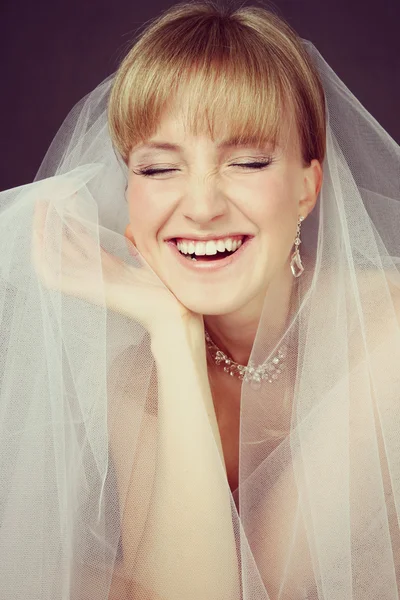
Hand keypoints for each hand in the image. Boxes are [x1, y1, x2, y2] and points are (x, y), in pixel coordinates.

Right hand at [31, 198, 203, 340]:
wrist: (172, 310)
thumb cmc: (165, 292)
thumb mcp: (148, 260)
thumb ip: (136, 246)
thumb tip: (130, 231)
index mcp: (108, 268)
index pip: (82, 242)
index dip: (71, 222)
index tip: (66, 200)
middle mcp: (95, 274)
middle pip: (65, 246)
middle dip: (53, 222)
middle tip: (46, 198)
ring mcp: (88, 283)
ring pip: (53, 258)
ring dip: (43, 234)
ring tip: (40, 208)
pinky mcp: (86, 290)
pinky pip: (53, 275)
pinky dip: (43, 256)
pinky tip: (40, 236)